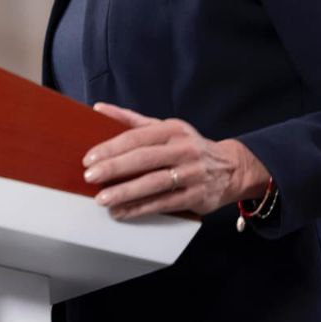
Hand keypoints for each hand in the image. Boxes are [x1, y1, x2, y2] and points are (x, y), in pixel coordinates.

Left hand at [82, 102, 270, 219]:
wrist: (231, 168)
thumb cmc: (188, 146)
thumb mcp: (165, 127)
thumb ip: (131, 120)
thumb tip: (98, 109)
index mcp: (172, 130)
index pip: (136, 137)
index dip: (111, 148)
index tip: (89, 158)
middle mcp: (183, 150)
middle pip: (144, 159)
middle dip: (114, 168)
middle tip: (90, 177)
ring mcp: (191, 174)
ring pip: (154, 183)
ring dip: (126, 192)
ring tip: (102, 199)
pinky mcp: (196, 196)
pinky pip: (164, 203)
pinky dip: (140, 209)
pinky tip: (121, 212)